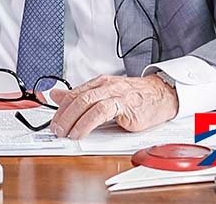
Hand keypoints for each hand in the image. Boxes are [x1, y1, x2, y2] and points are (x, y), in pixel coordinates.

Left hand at [48, 74, 178, 138]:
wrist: (162, 95)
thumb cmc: (135, 97)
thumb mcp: (106, 95)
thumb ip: (82, 96)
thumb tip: (56, 96)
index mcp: (99, 83)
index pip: (73, 94)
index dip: (60, 108)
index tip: (53, 122)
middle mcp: (105, 86)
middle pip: (77, 98)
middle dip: (63, 115)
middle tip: (56, 129)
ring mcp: (115, 94)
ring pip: (87, 102)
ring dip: (73, 120)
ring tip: (67, 133)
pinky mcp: (126, 106)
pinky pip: (102, 111)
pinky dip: (88, 122)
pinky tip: (82, 131)